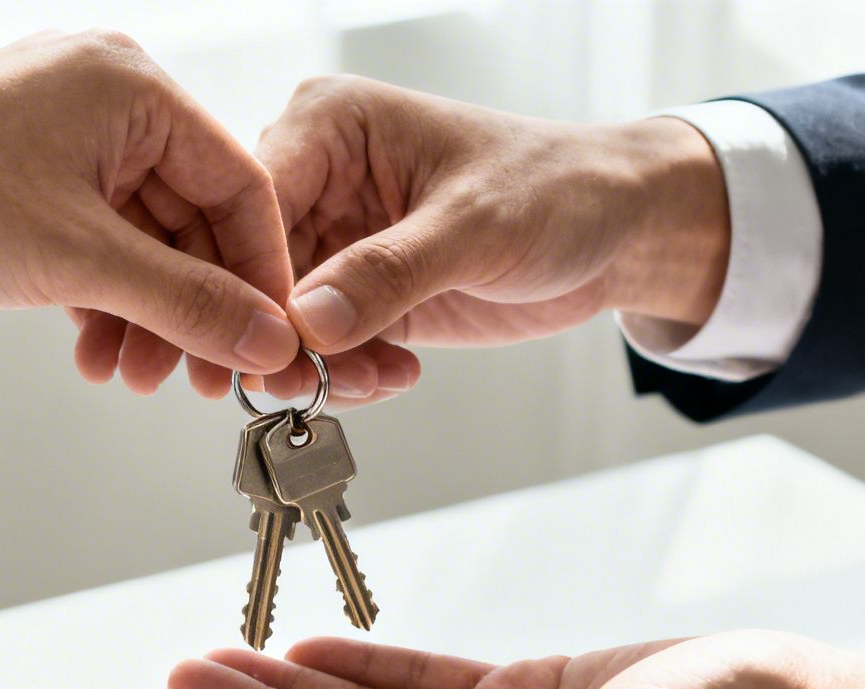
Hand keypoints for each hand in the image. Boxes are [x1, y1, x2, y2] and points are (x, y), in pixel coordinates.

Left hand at [0, 30, 299, 392]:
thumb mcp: (79, 261)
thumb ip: (187, 303)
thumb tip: (270, 340)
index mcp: (132, 88)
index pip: (241, 185)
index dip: (261, 275)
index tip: (274, 343)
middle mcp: (105, 102)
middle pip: (195, 219)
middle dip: (198, 307)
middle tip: (206, 380)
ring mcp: (63, 142)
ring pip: (145, 242)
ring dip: (150, 315)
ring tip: (140, 375)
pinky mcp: (27, 182)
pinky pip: (98, 246)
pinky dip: (106, 300)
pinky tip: (99, 352)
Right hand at [236, 76, 731, 404]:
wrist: (614, 231)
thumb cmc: (557, 188)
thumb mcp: (475, 227)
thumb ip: (389, 272)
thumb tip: (308, 321)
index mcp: (331, 126)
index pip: (255, 203)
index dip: (249, 278)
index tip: (262, 343)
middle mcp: (320, 180)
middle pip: (254, 271)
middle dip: (277, 338)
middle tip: (299, 386)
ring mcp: (336, 242)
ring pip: (282, 322)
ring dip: (316, 368)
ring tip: (375, 380)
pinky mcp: (360, 294)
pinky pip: (322, 349)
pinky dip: (346, 376)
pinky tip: (394, 374)